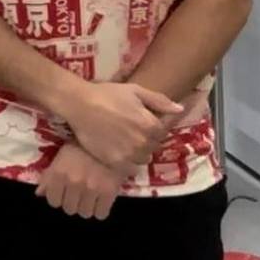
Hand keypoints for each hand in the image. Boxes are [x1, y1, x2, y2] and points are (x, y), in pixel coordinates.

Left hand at [36, 143, 125, 219]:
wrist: (109, 139)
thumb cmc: (82, 145)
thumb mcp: (62, 156)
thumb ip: (49, 175)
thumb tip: (39, 193)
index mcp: (59, 172)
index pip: (53, 200)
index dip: (57, 198)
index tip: (62, 193)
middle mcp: (74, 182)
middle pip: (69, 209)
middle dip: (72, 203)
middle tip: (77, 194)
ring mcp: (92, 189)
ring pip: (84, 213)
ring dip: (86, 207)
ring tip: (89, 197)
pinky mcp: (109, 193)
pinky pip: (101, 214)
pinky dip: (100, 210)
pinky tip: (100, 201)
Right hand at [62, 82, 181, 173]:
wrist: (79, 104)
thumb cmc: (107, 94)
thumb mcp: (134, 91)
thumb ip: (159, 101)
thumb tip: (180, 109)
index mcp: (150, 125)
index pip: (162, 132)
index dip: (153, 127)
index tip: (141, 122)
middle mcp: (143, 143)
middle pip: (153, 146)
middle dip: (146, 139)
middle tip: (131, 130)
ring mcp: (129, 154)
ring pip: (143, 158)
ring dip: (138, 151)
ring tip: (125, 141)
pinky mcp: (115, 163)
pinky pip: (130, 168)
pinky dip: (128, 161)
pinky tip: (118, 150)